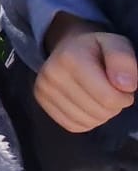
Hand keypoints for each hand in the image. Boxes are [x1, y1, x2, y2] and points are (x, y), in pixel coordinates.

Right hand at [35, 15, 137, 132]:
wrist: (67, 48)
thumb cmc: (95, 49)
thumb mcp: (116, 44)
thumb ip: (124, 60)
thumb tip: (126, 86)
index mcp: (70, 58)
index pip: (108, 98)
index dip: (124, 97)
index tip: (123, 86)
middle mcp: (52, 75)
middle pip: (98, 112)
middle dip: (112, 106)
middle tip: (109, 89)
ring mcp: (44, 91)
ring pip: (87, 122)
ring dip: (100, 114)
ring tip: (98, 95)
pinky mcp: (42, 104)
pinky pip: (75, 126)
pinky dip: (86, 120)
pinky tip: (86, 104)